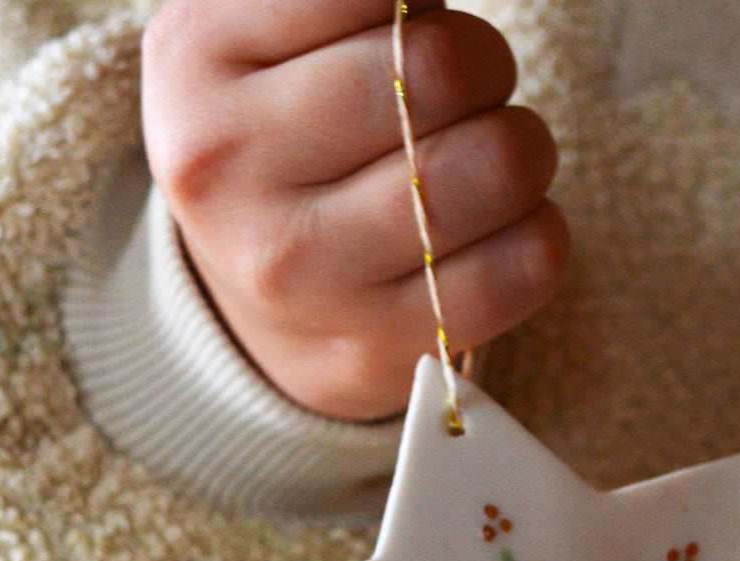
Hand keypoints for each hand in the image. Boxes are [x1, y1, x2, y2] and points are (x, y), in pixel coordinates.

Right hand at [141, 0, 568, 418]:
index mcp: (199, 56)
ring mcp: (301, 273)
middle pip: (441, 71)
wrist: (251, 301)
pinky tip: (504, 230)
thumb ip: (343, 3)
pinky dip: (541, 233)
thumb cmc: (285, 142)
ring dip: (523, 151)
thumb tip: (427, 6)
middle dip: (486, 69)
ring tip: (488, 164)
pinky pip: (523, 265)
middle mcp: (232, 169)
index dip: (422, 6)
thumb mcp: (264, 35)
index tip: (409, 32)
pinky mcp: (374, 347)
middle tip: (470, 96)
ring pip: (495, 165)